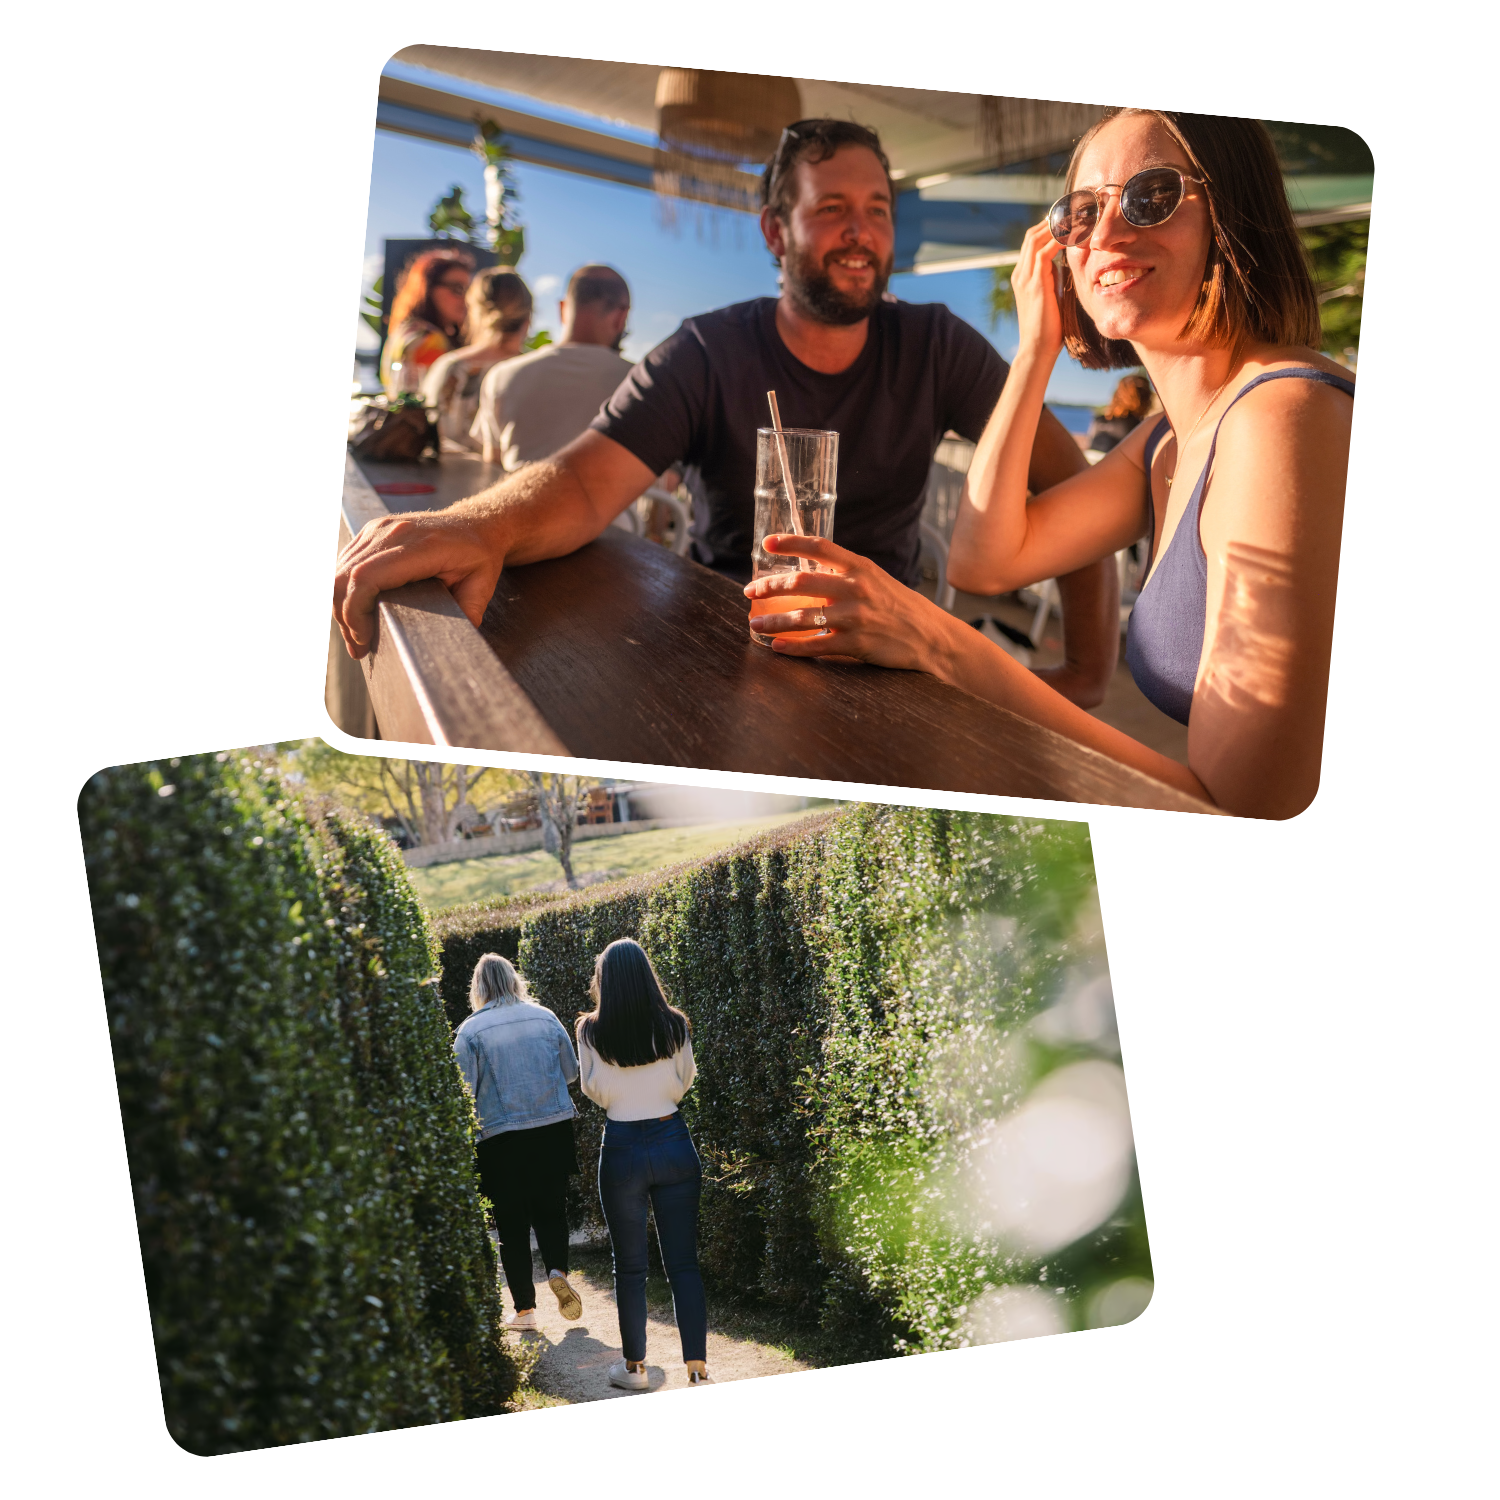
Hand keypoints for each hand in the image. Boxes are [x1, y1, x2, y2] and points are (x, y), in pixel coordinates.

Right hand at [334, 509, 502, 659]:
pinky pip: (344, 561)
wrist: (476, 523)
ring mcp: (378, 527)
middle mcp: (393, 531)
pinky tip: (355, 611)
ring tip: (356, 635)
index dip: (355, 611)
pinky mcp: (371, 530)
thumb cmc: (478, 555)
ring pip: (339, 569)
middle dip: (345, 616)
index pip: (366, 577)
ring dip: (340, 605)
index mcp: (420, 546)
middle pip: (345, 576)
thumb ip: (468, 613)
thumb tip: (455, 642)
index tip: (364, 639)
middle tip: (359, 647)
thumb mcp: (482, 586)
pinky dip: (343, 589)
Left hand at [741, 535, 950, 673]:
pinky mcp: (856, 644)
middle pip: (800, 583)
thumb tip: (809, 574)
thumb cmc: (900, 607)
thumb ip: (845, 575)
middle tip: (751, 590)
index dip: (791, 543)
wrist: (931, 637)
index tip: (767, 543)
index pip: (820, 547)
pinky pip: (815, 646)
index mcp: (860, 568)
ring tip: (755, 623)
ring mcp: (855, 617)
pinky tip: (777, 647)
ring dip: (772, 621)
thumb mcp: (877, 580)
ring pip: (801, 618)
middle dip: (768, 586)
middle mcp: (855, 588)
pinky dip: (792, 648)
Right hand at [1009, 220, 1064, 356]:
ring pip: (1036, 239)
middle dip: (1053, 220)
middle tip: (1074, 211)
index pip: (1033, 242)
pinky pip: (1045, 252)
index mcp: (1023, 276)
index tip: (1069, 219)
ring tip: (1076, 218)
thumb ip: (1052, 278)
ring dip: (1056, 226)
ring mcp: (1025, 277)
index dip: (1049, 227)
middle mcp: (1020, 273)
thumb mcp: (1051, 296)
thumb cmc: (1048, 328)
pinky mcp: (1034, 283)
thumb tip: (1062, 264)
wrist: (1037, 348)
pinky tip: (1074, 235)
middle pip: (1032, 234)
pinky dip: (1059, 240)